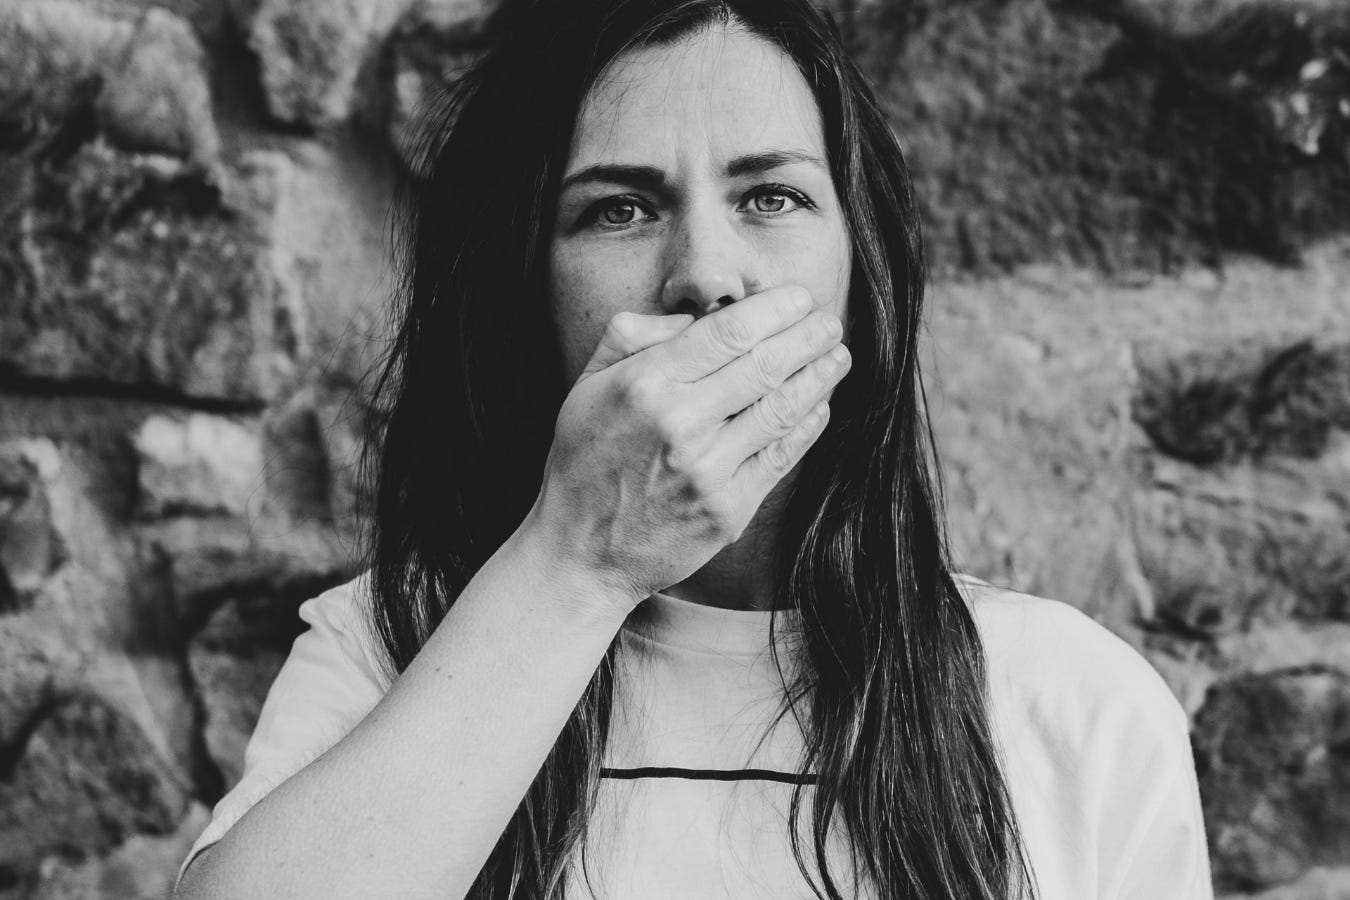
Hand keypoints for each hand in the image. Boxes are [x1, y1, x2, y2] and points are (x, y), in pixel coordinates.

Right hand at [523, 285, 850, 614]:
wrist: (580, 552)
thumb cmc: (583, 461)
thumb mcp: (587, 386)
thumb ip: (632, 337)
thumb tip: (693, 316)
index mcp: (646, 385)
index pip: (727, 333)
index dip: (773, 311)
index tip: (797, 298)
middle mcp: (681, 424)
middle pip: (765, 366)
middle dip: (807, 337)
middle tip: (830, 322)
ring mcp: (709, 471)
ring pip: (782, 409)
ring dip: (819, 377)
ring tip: (838, 356)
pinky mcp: (729, 510)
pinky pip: (781, 457)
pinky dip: (808, 426)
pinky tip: (821, 405)